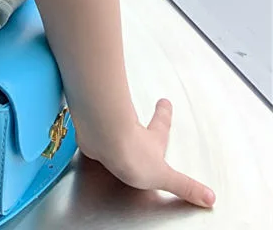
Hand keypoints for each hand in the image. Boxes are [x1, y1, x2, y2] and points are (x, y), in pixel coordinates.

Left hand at [76, 99, 215, 208]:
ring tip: (111, 124)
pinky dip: (93, 128)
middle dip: (139, 115)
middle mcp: (131, 131)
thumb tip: (209, 198)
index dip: (164, 114)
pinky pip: (94, 128)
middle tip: (130, 105)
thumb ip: (185, 187)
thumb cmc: (133, 154)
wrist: (105, 141)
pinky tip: (89, 134)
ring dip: (114, 121)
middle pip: (136, 119)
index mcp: (151, 141)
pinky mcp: (92, 131)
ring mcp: (110, 128)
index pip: (161, 126)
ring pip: (114, 121)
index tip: (165, 101)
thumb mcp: (164, 176)